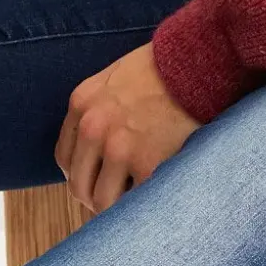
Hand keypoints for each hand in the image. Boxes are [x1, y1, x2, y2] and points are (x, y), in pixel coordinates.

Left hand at [54, 40, 202, 214]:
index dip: (82, 173)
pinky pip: (134, 203)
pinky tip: (154, 192)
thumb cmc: (164, 66)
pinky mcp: (148, 164)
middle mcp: (94, 127)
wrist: (199, 60)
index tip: (98, 178)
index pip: (65, 157)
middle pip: (79, 184)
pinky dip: (143, 204)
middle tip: (118, 196)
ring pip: (103, 202)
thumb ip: (99, 107)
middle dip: (96, 195)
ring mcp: (119, 148)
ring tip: (138, 197)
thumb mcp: (116, 76)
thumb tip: (96, 146)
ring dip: (119, 205)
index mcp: (82, 103)